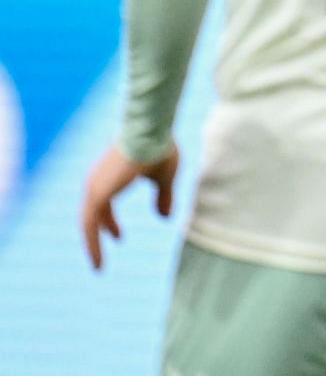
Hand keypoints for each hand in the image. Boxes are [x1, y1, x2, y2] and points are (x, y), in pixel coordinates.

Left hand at [80, 142, 178, 269]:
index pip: (103, 206)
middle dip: (99, 236)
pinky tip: (98, 260)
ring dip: (92, 245)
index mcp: (110, 177)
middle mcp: (97, 182)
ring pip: (88, 223)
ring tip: (98, 267)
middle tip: (101, 259)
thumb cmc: (159, 148)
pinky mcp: (97, 194)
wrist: (151, 131)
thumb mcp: (164, 178)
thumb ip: (163, 197)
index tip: (119, 238)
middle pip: (92, 216)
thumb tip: (165, 217)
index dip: (110, 223)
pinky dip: (92, 244)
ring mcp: (95, 187)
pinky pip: (90, 225)